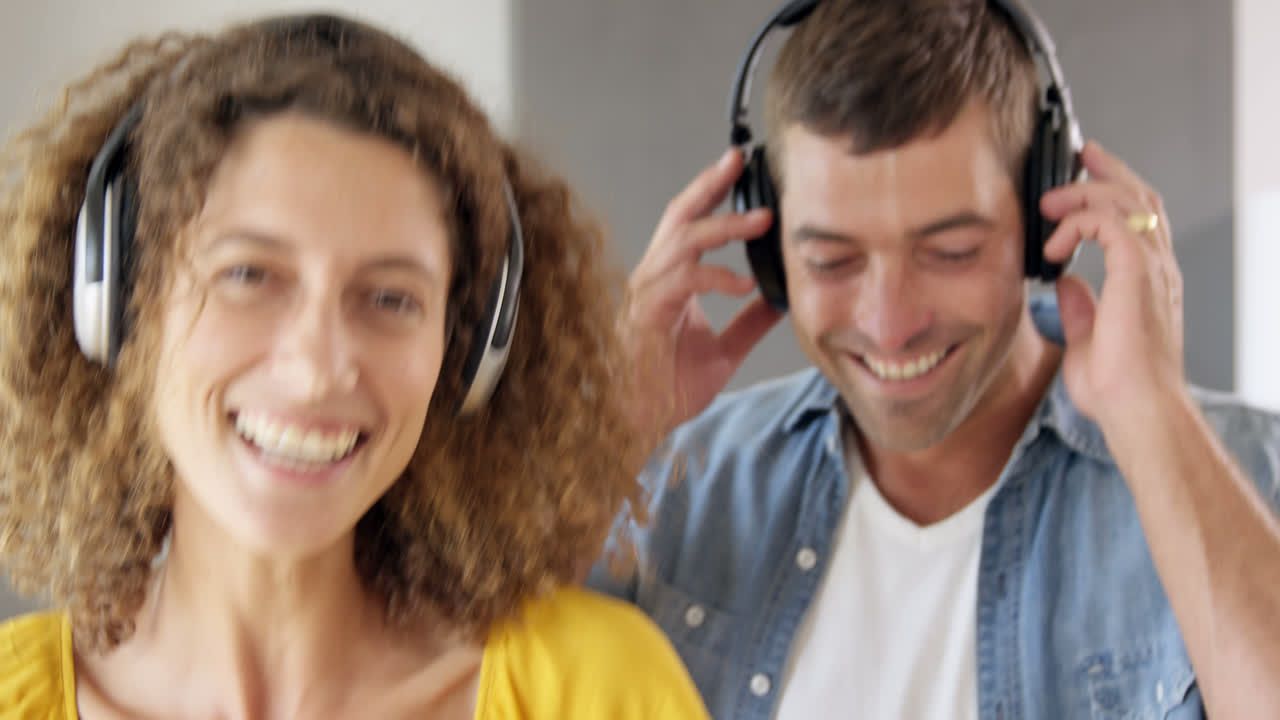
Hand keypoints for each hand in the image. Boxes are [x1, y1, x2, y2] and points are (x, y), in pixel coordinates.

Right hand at [624, 149, 782, 437]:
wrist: (637, 424)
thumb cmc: (666, 390)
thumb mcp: (723, 351)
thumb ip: (749, 323)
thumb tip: (780, 300)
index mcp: (670, 281)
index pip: (689, 224)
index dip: (712, 194)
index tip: (739, 169)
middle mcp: (655, 278)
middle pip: (679, 215)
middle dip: (710, 184)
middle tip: (739, 160)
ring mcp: (648, 294)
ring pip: (681, 240)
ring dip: (724, 226)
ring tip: (762, 219)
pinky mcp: (648, 314)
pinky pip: (682, 282)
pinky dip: (716, 277)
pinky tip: (743, 282)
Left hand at [1040, 141, 1184, 430]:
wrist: (1137, 411)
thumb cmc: (1118, 389)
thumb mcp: (1088, 339)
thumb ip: (1080, 308)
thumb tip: (1066, 284)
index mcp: (1148, 281)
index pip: (1140, 218)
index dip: (1115, 189)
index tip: (1085, 173)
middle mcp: (1157, 268)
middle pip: (1141, 197)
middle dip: (1107, 172)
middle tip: (1077, 157)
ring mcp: (1152, 269)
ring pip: (1128, 201)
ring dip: (1085, 194)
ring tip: (1050, 205)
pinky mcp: (1137, 274)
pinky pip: (1111, 223)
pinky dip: (1079, 223)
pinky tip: (1054, 247)